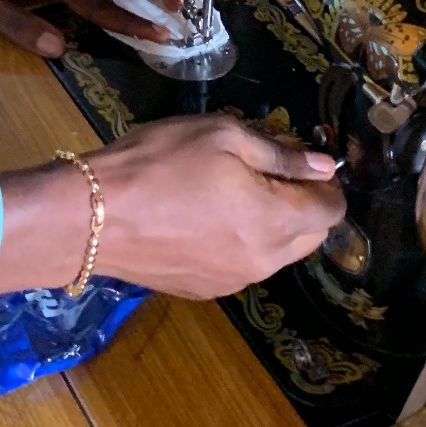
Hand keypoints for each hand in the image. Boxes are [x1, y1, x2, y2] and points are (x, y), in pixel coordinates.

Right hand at [0, 114, 344, 299]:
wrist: (92, 217)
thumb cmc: (161, 163)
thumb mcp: (223, 136)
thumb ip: (281, 153)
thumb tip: (326, 165)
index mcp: (275, 221)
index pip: (332, 212)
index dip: (326, 183)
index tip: (302, 159)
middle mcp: (263, 261)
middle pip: (310, 237)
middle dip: (302, 204)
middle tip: (267, 169)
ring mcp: (233, 282)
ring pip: (276, 254)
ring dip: (272, 224)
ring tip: (231, 190)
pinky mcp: (204, 290)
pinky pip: (242, 264)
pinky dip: (240, 242)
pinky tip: (204, 217)